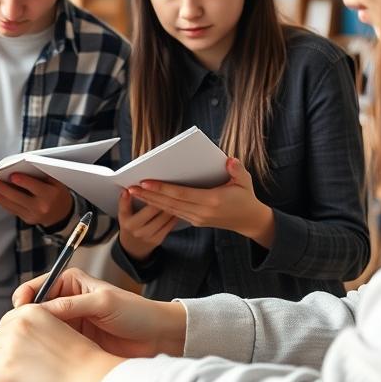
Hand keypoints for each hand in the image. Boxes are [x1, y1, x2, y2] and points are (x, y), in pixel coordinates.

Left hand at [0, 172, 73, 226]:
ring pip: (9, 204)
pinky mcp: (24, 219)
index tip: (12, 175)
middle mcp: (40, 207)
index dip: (24, 181)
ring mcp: (31, 215)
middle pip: (17, 197)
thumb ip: (41, 174)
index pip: (35, 188)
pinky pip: (9, 208)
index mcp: (50, 196)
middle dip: (1, 188)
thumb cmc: (58, 193)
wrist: (62, 214)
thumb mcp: (56, 182)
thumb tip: (20, 167)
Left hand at [0, 304, 122, 381]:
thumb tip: (14, 344)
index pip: (6, 324)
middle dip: (1, 357)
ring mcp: (9, 347)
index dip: (9, 342)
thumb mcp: (60, 331)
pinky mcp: (3, 370)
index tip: (11, 355)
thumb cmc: (85, 364)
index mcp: (32, 311)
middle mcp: (18, 325)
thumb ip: (36, 331)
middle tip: (13, 373)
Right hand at [12, 268, 185, 358]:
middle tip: (17, 335)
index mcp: (70, 282)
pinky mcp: (73, 343)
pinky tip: (41, 358)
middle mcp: (65, 301)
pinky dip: (43, 351)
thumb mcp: (102, 303)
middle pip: (33, 311)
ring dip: (32, 338)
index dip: (24, 301)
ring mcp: (69, 324)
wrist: (158, 338)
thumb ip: (71, 304)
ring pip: (39, 330)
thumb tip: (40, 310)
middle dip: (24, 322)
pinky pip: (51, 345)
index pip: (36, 288)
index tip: (19, 314)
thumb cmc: (136, 313)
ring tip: (25, 348)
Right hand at [116, 188, 176, 260]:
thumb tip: (126, 191)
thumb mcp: (122, 215)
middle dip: (161, 198)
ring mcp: (150, 236)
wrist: (133, 247)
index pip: (139, 205)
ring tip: (174, 196)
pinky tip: (177, 208)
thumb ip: (124, 203)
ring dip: (170, 206)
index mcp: (128, 223)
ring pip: (164, 218)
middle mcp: (139, 230)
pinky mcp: (159, 239)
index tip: (151, 185)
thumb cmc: (129, 226)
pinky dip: (174, 215)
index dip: (146, 194)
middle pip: (153, 210)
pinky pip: (169, 225)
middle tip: (167, 188)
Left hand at [129, 158, 275, 246]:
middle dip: (149, 195)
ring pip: (169, 210)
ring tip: (134, 192)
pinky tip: (149, 200)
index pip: (181, 194)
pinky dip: (160, 207)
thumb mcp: (245, 181)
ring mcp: (197, 218)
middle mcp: (202, 212)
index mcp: (212, 200)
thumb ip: (237, 170)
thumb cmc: (245, 197)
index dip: (162, 188)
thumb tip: (229, 160)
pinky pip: (174, 214)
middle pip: (170, 203)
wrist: (248, 220)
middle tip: (131, 186)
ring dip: (151, 201)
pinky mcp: (195, 221)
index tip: (146, 181)